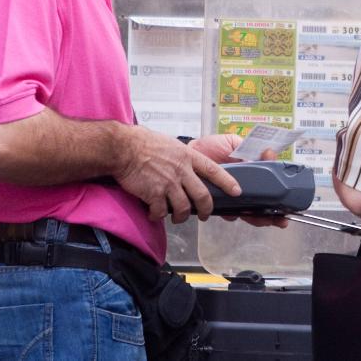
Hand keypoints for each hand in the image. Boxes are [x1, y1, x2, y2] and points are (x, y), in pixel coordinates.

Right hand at [114, 127, 240, 223]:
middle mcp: (182, 170)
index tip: (237, 191)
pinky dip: (158, 216)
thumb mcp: (170, 144)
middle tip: (205, 216)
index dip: (227, 182)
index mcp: (187, 156)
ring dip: (181, 217)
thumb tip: (185, 165)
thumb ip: (181, 157)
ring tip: (176, 217)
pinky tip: (153, 214)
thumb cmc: (143, 142)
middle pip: (203, 196)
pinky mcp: (154, 194)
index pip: (214, 170)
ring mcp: (169, 183)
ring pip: (184, 208)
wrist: (123, 148)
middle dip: (206, 210)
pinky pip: (161, 212)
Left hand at [185, 136, 289, 227]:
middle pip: (260, 205)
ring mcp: (230, 197)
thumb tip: (267, 153)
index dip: (277, 194)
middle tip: (282, 219)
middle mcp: (241, 188)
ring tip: (268, 220)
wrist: (190, 153)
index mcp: (248, 174)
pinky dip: (234, 214)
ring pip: (247, 212)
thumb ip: (250, 150)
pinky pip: (227, 212)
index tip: (287, 200)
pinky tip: (240, 214)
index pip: (266, 186)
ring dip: (259, 218)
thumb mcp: (234, 144)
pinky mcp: (216, 202)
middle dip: (273, 214)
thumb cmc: (211, 147)